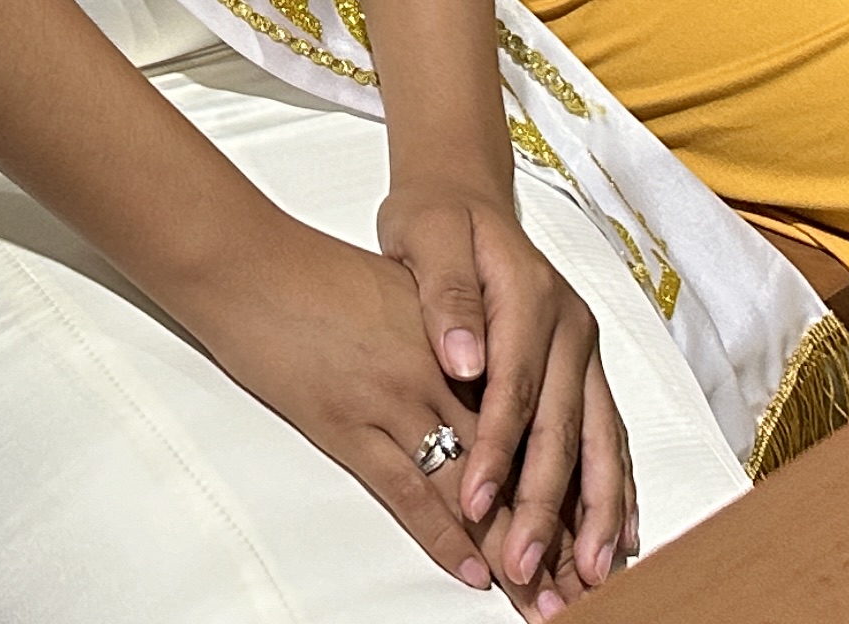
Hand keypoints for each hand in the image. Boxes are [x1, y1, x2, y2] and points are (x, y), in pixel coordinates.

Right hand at [172, 212, 576, 607]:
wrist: (247, 259)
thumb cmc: (320, 274)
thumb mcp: (406, 292)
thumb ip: (456, 336)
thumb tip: (491, 386)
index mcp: (464, 330)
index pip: (538, 413)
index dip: (570, 478)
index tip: (600, 531)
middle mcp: (441, 366)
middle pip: (517, 457)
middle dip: (553, 528)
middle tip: (585, 586)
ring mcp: (395, 396)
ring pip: (472, 484)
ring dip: (510, 546)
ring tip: (542, 598)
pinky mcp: (348, 423)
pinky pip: (408, 491)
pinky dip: (445, 536)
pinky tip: (474, 570)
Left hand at [381, 179, 635, 603]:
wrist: (465, 193)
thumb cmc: (436, 219)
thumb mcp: (425, 235)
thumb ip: (445, 296)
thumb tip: (462, 357)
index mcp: (529, 293)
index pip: (514, 388)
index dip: (494, 451)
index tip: (471, 505)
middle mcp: (570, 326)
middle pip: (563, 427)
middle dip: (546, 504)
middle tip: (526, 566)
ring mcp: (585, 351)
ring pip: (599, 440)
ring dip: (596, 512)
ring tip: (590, 575)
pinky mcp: (585, 369)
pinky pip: (606, 436)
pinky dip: (613, 489)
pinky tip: (615, 538)